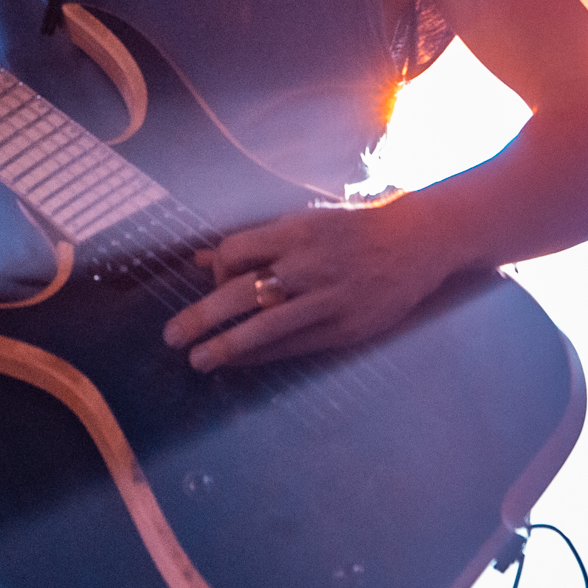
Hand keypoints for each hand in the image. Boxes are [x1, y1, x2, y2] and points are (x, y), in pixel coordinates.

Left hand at [161, 197, 458, 371]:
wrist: (416, 242)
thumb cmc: (353, 230)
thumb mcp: (302, 223)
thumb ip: (253, 244)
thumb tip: (200, 258)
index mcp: (294, 232)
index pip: (235, 252)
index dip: (215, 271)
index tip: (212, 283)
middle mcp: (306, 264)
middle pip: (241, 292)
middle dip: (201, 316)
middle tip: (170, 337)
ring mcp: (326, 298)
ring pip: (265, 326)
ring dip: (226, 346)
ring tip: (199, 361)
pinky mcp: (344, 327)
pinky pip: (293, 345)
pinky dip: (262, 355)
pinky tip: (240, 364)